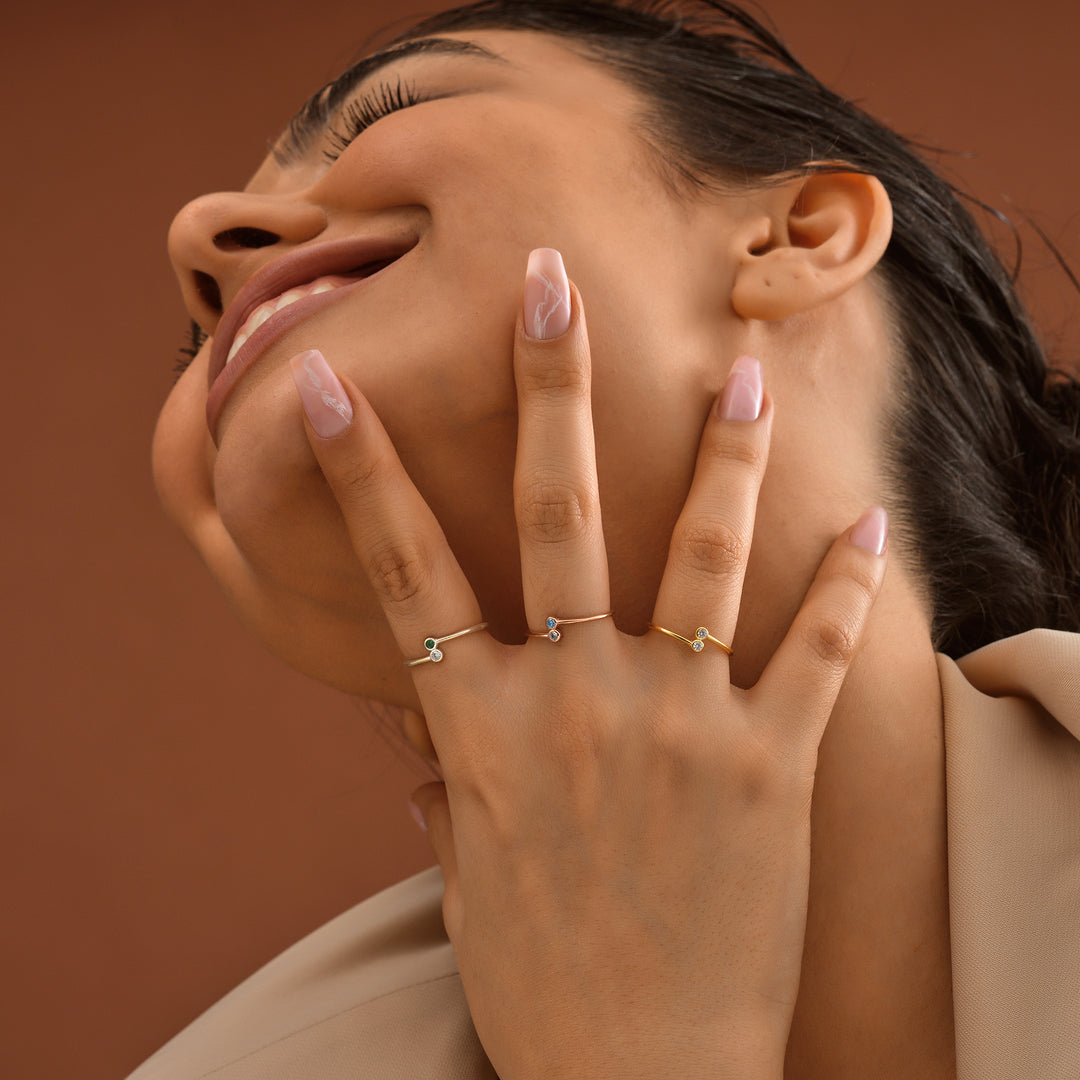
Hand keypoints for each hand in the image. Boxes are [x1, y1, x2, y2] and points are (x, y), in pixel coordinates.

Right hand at [288, 249, 887, 1079]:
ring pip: (702, 552)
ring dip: (722, 452)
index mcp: (483, 725)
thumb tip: (419, 738)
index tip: (332, 383)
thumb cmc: (541, 982)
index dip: (363, 469)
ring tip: (739, 365)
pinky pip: (817, 654)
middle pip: (554, 510)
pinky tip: (870, 527)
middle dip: (547, 385)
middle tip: (548, 284)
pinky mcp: (771, 765)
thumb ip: (449, 787)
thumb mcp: (469, 873)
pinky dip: (846, 589)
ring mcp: (679, 723)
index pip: (404, 568)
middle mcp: (574, 699)